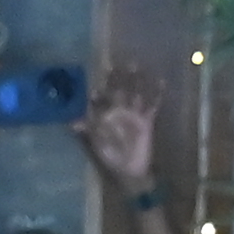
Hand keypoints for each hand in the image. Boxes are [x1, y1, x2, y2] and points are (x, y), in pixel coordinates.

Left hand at [78, 76, 161, 193]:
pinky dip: (157, 93)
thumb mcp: (96, 145)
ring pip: (135, 93)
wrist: (129, 170)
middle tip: (116, 63)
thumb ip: (87, 132)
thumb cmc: (110, 158)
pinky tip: (161, 80)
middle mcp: (119, 112)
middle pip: (119, 91)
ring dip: (136, 80)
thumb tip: (72, 123)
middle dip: (117, 78)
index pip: (102, 99)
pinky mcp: (148, 120)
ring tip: (136, 65)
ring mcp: (134, 115)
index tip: (98, 76)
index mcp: (105, 117)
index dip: (100, 89)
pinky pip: (153, 104)